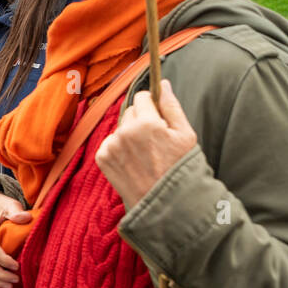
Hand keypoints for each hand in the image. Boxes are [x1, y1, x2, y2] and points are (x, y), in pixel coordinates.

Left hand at [96, 80, 198, 210]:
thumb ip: (172, 106)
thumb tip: (163, 83)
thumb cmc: (180, 169)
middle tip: (154, 142)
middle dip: (141, 120)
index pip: (142, 97)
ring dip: (129, 135)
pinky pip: (110, 142)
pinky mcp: (102, 158)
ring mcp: (111, 146)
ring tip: (145, 156)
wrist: (165, 204)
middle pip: (130, 112)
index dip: (152, 106)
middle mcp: (124, 132)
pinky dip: (119, 148)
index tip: (158, 119)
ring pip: (120, 127)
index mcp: (146, 123)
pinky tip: (133, 162)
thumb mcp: (185, 135)